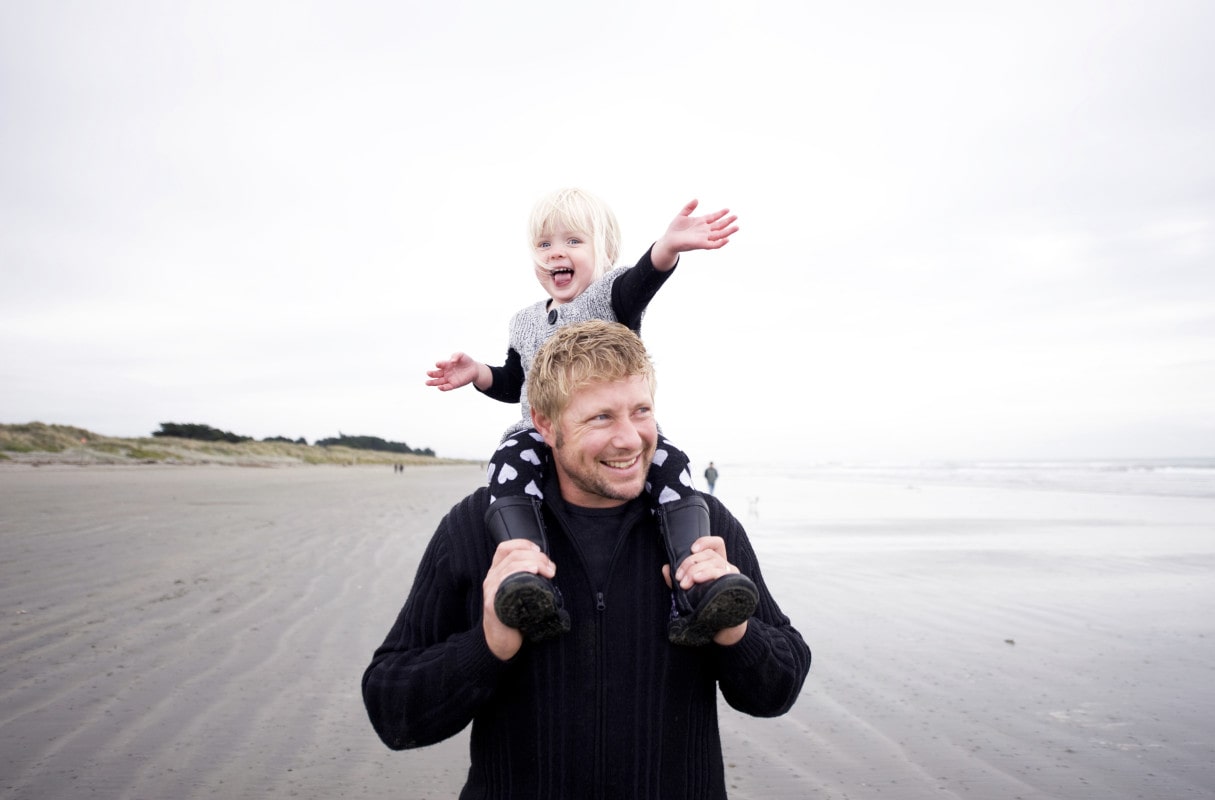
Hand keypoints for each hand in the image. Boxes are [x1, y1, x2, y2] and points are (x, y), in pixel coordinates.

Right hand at [426, 352, 480, 390]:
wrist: (474, 369)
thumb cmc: (466, 361)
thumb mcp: (461, 355)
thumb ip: (456, 355)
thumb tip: (452, 361)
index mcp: (446, 364)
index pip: (441, 364)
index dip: (439, 364)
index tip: (438, 364)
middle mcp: (446, 372)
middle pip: (437, 374)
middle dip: (432, 374)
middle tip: (428, 373)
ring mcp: (449, 379)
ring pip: (439, 382)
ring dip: (433, 383)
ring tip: (427, 383)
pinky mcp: (454, 384)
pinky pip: (447, 387)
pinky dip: (443, 388)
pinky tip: (439, 388)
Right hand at [482, 539, 556, 659]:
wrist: (499, 642)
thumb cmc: (512, 618)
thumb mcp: (517, 593)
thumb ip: (525, 580)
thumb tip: (548, 570)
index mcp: (496, 574)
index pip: (504, 548)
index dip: (523, 544)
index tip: (539, 550)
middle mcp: (491, 579)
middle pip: (513, 555)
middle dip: (536, 556)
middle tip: (551, 568)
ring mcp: (491, 591)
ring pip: (511, 565)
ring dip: (534, 563)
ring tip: (548, 571)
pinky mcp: (493, 603)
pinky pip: (505, 582)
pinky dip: (521, 572)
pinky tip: (533, 573)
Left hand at [651, 199, 739, 269]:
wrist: (668, 240)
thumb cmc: (674, 229)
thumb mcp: (682, 215)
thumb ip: (689, 207)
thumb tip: (696, 199)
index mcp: (700, 222)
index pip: (713, 217)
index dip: (720, 213)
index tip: (728, 209)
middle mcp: (704, 230)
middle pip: (719, 225)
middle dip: (727, 221)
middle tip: (736, 216)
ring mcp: (703, 237)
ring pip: (719, 234)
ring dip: (728, 231)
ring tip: (736, 227)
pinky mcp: (701, 244)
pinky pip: (713, 245)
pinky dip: (720, 243)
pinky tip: (727, 239)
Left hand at [661, 534, 748, 644]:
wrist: (722, 627)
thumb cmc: (706, 606)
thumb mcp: (689, 590)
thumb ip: (677, 579)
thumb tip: (666, 568)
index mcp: (718, 565)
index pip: (717, 544)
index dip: (705, 542)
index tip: (691, 550)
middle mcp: (727, 567)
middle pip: (709, 554)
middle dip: (690, 563)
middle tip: (679, 578)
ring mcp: (732, 576)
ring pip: (714, 562)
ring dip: (695, 571)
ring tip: (685, 584)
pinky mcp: (734, 586)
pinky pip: (721, 573)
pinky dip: (708, 573)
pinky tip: (698, 580)